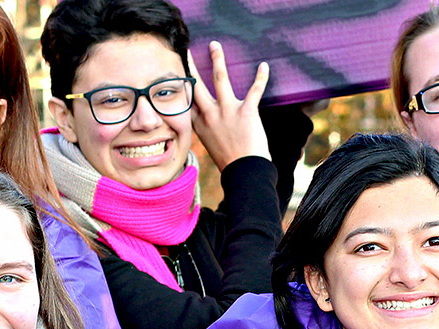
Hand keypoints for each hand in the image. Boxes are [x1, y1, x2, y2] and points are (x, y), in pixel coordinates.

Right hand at [188, 41, 270, 168]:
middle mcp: (210, 114)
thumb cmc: (230, 162)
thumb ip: (206, 127)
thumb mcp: (210, 143)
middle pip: (197, 85)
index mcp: (199, 124)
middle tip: (187, 50)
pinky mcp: (247, 112)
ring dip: (218, 59)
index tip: (174, 72)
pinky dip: (261, 77)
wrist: (245, 173)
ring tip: (215, 45)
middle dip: (191, 65)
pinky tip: (264, 66)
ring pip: (220, 78)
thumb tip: (206, 118)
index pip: (186, 100)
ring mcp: (227, 111)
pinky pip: (255, 90)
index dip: (180, 85)